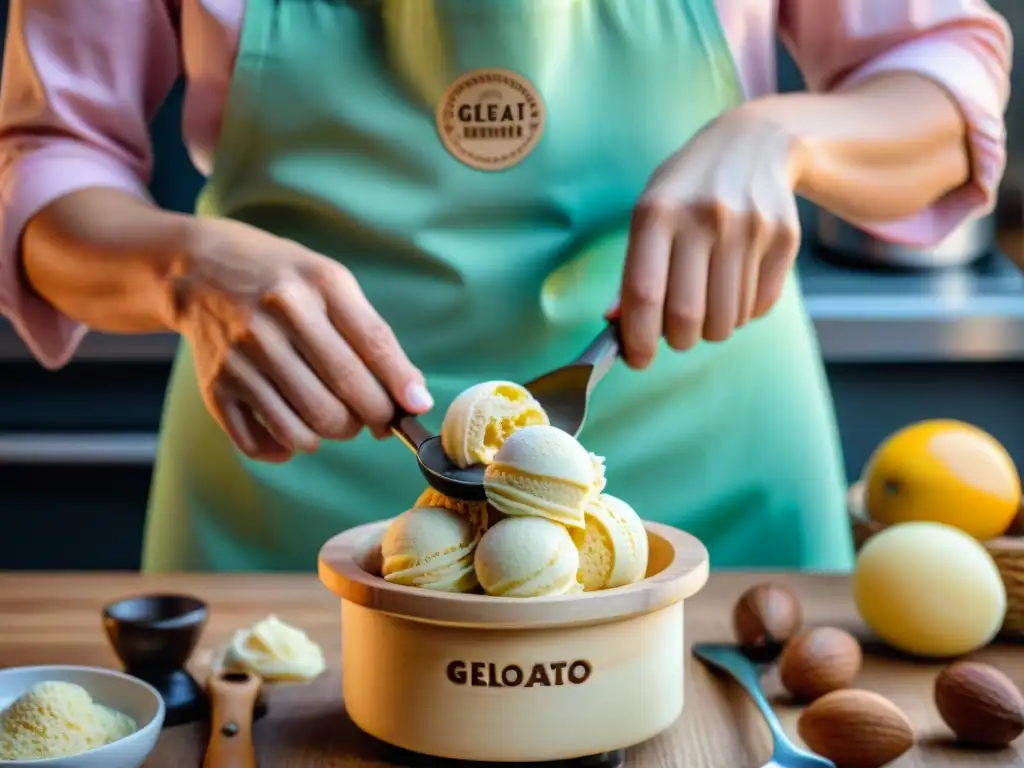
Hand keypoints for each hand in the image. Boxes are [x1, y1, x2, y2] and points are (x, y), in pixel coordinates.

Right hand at [171, 217, 432, 461]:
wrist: (198, 269)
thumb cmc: (282, 280)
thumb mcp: (331, 284)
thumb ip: (372, 335)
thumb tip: (413, 396)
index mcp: (318, 284)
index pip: (373, 344)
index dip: (400, 383)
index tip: (416, 407)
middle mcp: (277, 318)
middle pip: (344, 393)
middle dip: (373, 417)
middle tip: (376, 416)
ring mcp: (243, 355)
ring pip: (306, 428)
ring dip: (334, 433)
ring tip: (336, 417)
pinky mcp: (217, 385)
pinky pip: (262, 443)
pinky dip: (288, 446)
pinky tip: (296, 427)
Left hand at [614, 105, 805, 367]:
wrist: (753, 143)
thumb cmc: (686, 190)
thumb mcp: (650, 213)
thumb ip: (634, 271)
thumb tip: (617, 323)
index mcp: (657, 213)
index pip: (645, 294)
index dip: (638, 338)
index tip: (637, 359)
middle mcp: (704, 218)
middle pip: (688, 316)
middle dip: (678, 340)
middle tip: (677, 334)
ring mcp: (749, 227)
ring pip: (727, 320)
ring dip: (712, 329)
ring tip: (707, 305)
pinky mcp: (784, 237)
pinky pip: (759, 307)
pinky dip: (743, 314)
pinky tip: (735, 286)